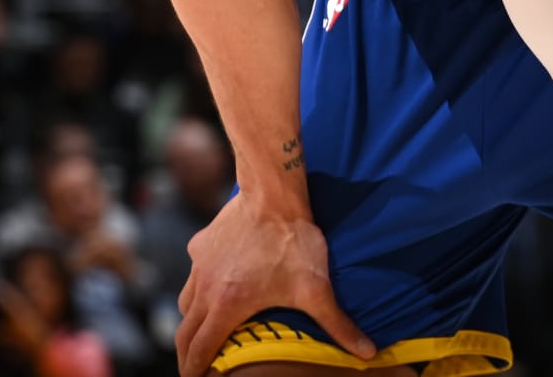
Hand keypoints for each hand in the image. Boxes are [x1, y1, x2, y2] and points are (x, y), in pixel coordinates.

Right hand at [175, 193, 373, 376]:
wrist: (272, 194)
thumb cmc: (293, 242)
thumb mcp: (317, 289)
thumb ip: (338, 325)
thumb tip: (367, 353)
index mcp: (227, 305)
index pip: (199, 349)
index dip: (194, 370)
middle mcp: (206, 287)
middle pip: (184, 332)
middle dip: (187, 353)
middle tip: (194, 367)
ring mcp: (200, 265)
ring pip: (186, 303)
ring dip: (192, 320)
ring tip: (204, 328)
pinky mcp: (200, 244)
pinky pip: (192, 274)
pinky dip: (198, 288)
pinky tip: (216, 282)